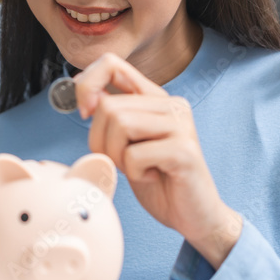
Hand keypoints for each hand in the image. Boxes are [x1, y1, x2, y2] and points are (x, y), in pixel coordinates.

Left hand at [75, 53, 241, 268]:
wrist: (194, 215)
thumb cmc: (159, 179)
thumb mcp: (126, 143)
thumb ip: (112, 116)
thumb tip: (87, 97)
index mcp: (153, 97)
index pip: (111, 64)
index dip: (87, 85)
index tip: (84, 112)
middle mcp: (170, 104)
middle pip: (108, 106)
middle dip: (99, 140)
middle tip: (120, 160)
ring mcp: (180, 124)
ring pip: (119, 124)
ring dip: (117, 156)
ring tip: (137, 168)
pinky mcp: (184, 150)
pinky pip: (135, 155)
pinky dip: (134, 172)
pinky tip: (153, 176)